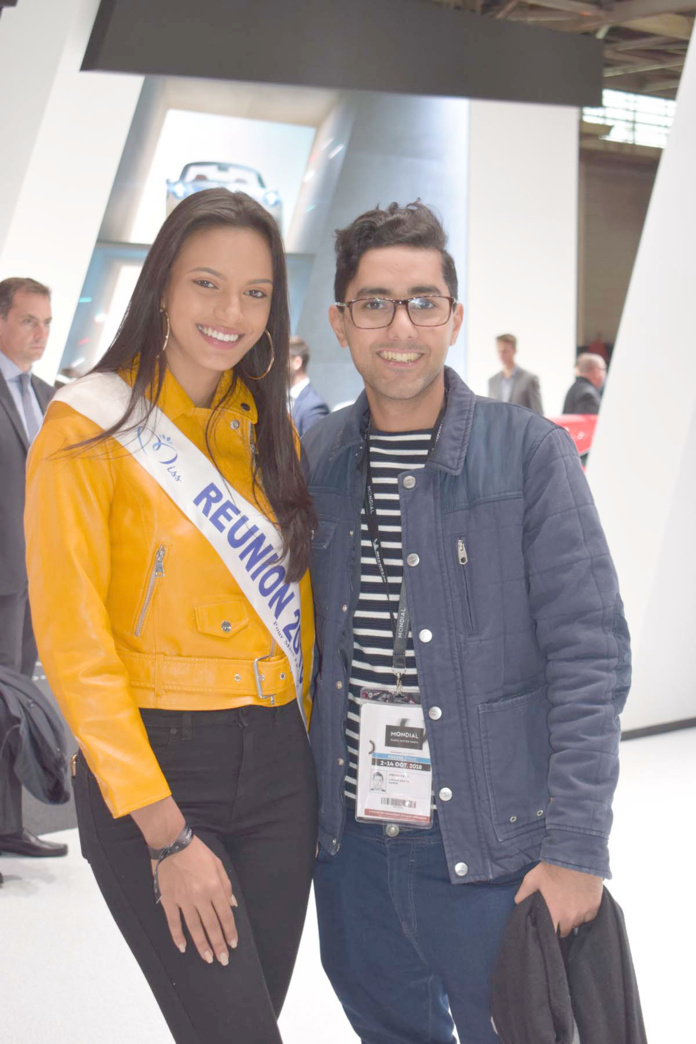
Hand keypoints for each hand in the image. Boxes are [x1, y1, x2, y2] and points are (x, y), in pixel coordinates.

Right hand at [153, 835, 237, 964]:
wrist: (172, 843)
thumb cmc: (197, 852)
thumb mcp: (218, 864)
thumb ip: (226, 885)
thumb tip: (232, 905)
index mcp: (214, 887)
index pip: (225, 915)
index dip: (230, 931)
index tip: (233, 945)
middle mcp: (200, 897)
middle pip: (211, 926)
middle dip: (218, 945)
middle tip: (223, 960)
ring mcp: (183, 900)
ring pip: (194, 928)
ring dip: (202, 945)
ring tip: (207, 958)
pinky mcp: (168, 900)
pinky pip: (174, 922)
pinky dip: (178, 936)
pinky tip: (183, 947)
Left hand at [514, 861, 602, 937]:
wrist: (577, 858)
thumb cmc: (553, 869)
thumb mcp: (532, 878)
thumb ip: (523, 893)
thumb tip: (517, 904)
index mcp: (553, 914)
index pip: (551, 934)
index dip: (548, 931)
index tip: (548, 925)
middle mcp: (570, 918)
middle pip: (565, 930)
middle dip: (561, 924)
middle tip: (558, 911)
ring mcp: (584, 914)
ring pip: (577, 923)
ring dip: (573, 917)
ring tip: (569, 905)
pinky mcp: (595, 908)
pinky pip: (589, 917)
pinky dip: (585, 912)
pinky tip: (580, 902)